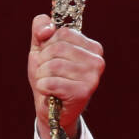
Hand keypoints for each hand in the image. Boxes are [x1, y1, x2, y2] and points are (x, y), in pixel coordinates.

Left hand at [28, 14, 104, 138]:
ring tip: (48, 83)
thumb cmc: (48, 77)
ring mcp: (92, 77)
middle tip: (47, 73)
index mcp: (92, 47)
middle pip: (57, 48)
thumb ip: (41, 28)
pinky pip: (51, 82)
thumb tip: (47, 29)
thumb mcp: (41, 48)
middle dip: (43, 61)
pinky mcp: (83, 92)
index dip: (48, 45)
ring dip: (42, 75)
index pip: (63, 33)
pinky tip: (50, 93)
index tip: (50, 58)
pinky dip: (42, 87)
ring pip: (53, 65)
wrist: (50, 110)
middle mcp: (97, 60)